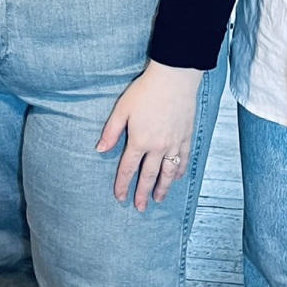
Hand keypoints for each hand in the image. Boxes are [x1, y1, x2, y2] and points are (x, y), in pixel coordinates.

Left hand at [97, 60, 202, 210]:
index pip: (128, 168)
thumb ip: (111, 132)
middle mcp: (157, 147)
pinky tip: (176, 178)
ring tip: (158, 199)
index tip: (120, 197)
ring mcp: (174, 144)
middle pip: (149, 176)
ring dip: (163, 188)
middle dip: (143, 193)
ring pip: (168, 172)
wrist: (174, 79)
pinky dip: (179, 171)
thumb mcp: (122, 109)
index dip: (122, 184)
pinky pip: (183, 160)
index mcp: (139, 141)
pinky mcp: (186, 138)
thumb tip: (100, 149)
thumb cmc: (145, 91)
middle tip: (140, 207)